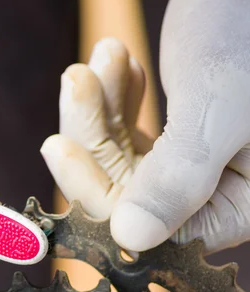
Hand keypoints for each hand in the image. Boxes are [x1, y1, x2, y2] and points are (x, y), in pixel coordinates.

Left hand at [44, 0, 249, 254]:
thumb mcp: (217, 108)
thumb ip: (178, 176)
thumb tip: (131, 238)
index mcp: (240, 204)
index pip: (152, 225)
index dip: (97, 190)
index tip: (59, 148)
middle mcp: (215, 194)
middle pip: (124, 187)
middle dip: (92, 131)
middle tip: (76, 78)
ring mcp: (191, 166)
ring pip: (118, 154)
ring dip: (100, 104)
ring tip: (104, 53)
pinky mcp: (174, 138)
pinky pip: (127, 129)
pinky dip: (116, 95)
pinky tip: (117, 60)